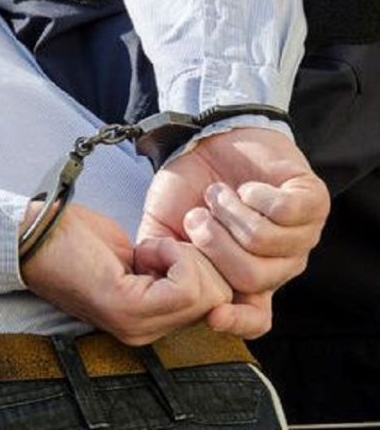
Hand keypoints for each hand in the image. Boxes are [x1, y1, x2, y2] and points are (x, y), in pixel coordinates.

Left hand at [21, 202, 231, 345]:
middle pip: (217, 301)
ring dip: (185, 257)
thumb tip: (207, 275)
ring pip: (206, 294)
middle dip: (200, 263)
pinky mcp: (128, 308)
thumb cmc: (74, 240)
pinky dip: (175, 257)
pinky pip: (186, 287)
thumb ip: (168, 276)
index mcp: (145, 322)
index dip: (202, 269)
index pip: (214, 306)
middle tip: (155, 249)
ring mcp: (135, 325)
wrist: (32, 235)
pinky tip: (144, 250)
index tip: (163, 251)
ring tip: (146, 250)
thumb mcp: (134, 260)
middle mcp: (142, 332)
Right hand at [136, 127, 329, 338]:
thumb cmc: (186, 187)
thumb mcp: (162, 230)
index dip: (237, 322)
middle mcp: (278, 265)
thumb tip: (151, 290)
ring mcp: (300, 237)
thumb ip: (160, 263)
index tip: (213, 314)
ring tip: (219, 195)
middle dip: (214, 243)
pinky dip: (253, 195)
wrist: (205, 141)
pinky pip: (283, 212)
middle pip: (251, 278)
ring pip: (264, 242)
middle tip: (197, 216)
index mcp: (243, 279)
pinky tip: (246, 187)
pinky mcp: (312, 203)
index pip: (255, 319)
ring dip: (230, 212)